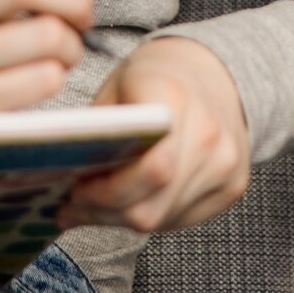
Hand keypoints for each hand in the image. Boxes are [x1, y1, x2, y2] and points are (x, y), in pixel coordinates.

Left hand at [61, 37, 249, 232]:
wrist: (215, 73)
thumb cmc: (154, 79)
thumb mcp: (117, 88)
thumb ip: (97, 132)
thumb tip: (59, 178)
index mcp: (176, 99)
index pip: (150, 168)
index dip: (106, 191)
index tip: (76, 189)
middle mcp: (210, 135)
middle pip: (151, 206)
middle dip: (105, 213)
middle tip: (73, 207)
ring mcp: (227, 164)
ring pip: (162, 219)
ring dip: (122, 218)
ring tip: (95, 206)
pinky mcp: (233, 186)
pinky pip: (181, 218)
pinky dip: (150, 215)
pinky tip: (130, 201)